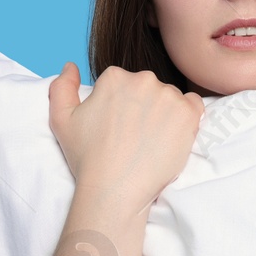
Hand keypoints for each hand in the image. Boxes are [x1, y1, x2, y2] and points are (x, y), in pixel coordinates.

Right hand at [48, 63, 205, 211]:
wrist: (115, 190)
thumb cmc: (87, 158)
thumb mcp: (61, 120)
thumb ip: (62, 86)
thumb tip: (70, 65)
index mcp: (114, 77)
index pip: (124, 84)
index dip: (121, 107)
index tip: (117, 127)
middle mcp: (143, 80)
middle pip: (148, 88)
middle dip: (143, 107)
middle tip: (134, 137)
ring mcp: (168, 96)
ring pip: (170, 98)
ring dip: (164, 114)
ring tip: (150, 141)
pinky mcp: (188, 114)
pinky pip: (193, 105)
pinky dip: (187, 117)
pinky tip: (173, 134)